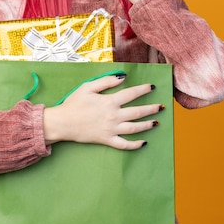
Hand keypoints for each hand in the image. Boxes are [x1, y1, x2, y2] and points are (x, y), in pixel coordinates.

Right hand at [43, 73, 162, 149]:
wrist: (63, 123)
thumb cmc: (74, 103)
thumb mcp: (88, 87)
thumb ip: (106, 81)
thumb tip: (122, 78)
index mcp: (110, 101)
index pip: (132, 94)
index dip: (143, 89)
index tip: (152, 87)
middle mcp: (114, 116)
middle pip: (137, 112)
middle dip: (151, 109)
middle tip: (161, 107)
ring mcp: (111, 129)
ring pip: (135, 128)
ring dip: (147, 125)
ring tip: (156, 122)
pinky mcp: (107, 140)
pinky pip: (124, 144)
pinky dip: (135, 145)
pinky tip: (143, 142)